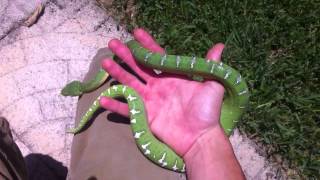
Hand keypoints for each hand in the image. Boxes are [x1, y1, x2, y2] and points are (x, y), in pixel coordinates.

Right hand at [99, 28, 224, 155]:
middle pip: (138, 67)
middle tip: (113, 43)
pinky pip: (127, 110)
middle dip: (126, 55)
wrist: (200, 137)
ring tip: (105, 62)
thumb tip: (220, 46)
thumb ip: (211, 65)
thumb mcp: (212, 86)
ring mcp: (150, 100)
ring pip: (130, 84)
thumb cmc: (207, 111)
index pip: (156, 57)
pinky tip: (103, 98)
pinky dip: (115, 105)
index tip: (136, 33)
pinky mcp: (145, 115)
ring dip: (117, 74)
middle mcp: (158, 86)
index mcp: (171, 77)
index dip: (147, 44)